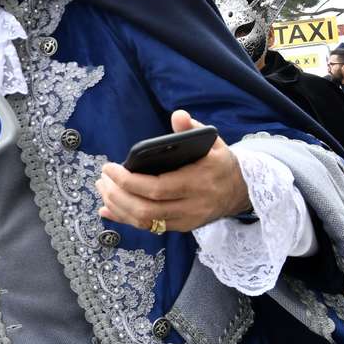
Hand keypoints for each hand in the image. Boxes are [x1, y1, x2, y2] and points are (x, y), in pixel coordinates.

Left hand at [95, 110, 249, 232]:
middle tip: (102, 179)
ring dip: (118, 207)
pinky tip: (108, 209)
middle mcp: (193, 205)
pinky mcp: (182, 227)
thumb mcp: (213, 142)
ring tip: (102, 189)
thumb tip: (177, 115)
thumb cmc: (220, 162)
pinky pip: (149, 228)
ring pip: (145, 222)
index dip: (128, 181)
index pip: (157, 188)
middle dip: (117, 195)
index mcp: (199, 181)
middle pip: (146, 209)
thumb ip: (192, 129)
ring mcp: (187, 220)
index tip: (109, 168)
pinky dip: (125, 219)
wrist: (241, 190)